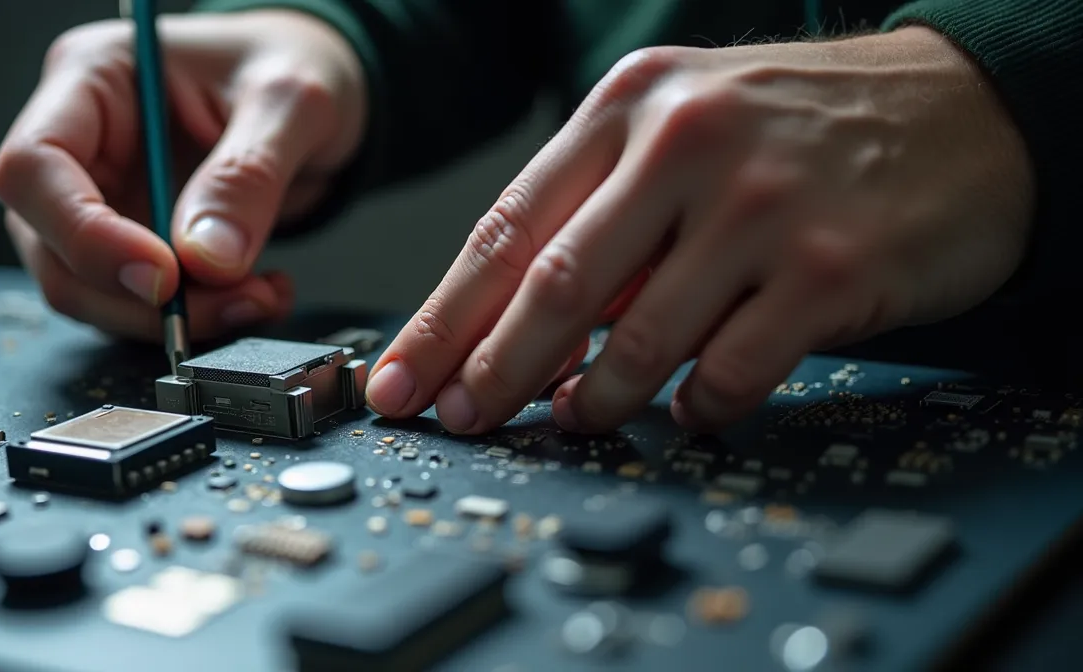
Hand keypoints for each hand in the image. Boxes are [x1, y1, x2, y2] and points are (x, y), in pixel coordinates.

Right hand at [0, 11, 365, 340]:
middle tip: (235, 302)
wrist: (318, 90)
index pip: (35, 167)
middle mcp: (82, 142)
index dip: (87, 235)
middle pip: (54, 247)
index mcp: (92, 76)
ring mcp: (103, 198)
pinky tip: (255, 295)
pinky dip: (197, 319)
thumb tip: (206, 260)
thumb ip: (247, 175)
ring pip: (92, 292)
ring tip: (258, 298)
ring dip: (175, 319)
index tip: (164, 276)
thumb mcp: (291, 102)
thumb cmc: (295, 62)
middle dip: (141, 298)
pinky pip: (139, 306)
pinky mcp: (134, 244)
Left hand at [367, 27, 1032, 434]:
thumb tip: (524, 328)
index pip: (507, 228)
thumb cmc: (805, 127)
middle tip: (461, 421)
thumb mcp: (689, 126)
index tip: (401, 379)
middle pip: (554, 286)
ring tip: (574, 418)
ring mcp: (760, 204)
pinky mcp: (827, 266)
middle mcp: (688, 143)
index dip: (442, 319)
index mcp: (632, 105)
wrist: (964, 108)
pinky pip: (732, 371)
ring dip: (593, 399)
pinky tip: (688, 410)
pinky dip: (697, 407)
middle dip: (491, 371)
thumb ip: (606, 213)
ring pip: (638, 339)